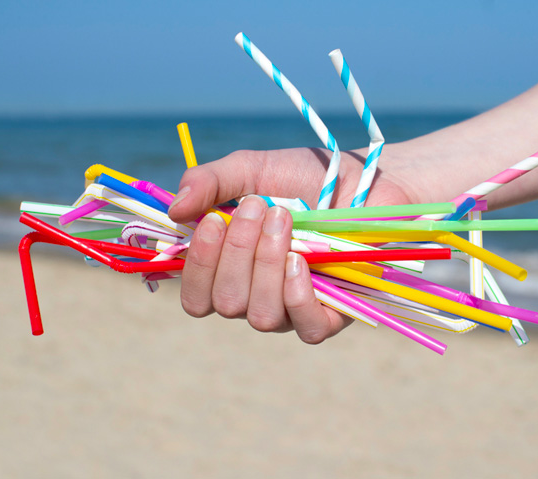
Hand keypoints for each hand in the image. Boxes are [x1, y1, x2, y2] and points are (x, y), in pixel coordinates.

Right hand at [168, 147, 412, 343]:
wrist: (364, 178)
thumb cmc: (304, 177)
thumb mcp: (251, 170)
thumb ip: (209, 182)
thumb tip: (174, 210)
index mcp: (231, 270)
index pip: (196, 297)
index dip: (198, 267)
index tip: (212, 220)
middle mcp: (257, 295)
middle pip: (226, 303)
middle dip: (238, 252)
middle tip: (259, 207)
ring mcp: (293, 308)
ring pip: (261, 316)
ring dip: (266, 265)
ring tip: (285, 220)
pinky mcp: (332, 314)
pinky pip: (306, 328)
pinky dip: (297, 296)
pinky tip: (301, 260)